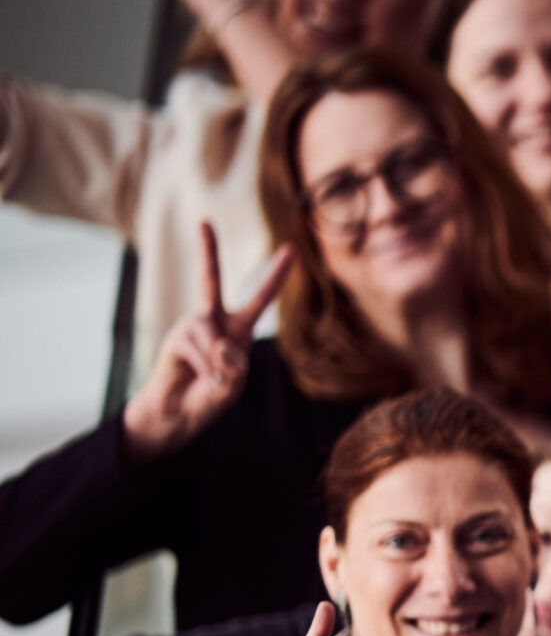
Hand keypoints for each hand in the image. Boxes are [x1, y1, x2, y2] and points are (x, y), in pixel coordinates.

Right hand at [124, 223, 289, 464]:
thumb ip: (234, 363)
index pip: (259, 298)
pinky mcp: (175, 339)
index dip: (275, 275)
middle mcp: (212, 321)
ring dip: (216, 363)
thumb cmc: (210, 397)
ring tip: (213, 379)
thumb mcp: (234, 381)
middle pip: (209, 280)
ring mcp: (190, 327)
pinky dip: (205, 367)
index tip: (291, 249)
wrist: (179, 415)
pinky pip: (197, 348)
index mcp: (237, 329)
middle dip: (206, 250)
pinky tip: (200, 377)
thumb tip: (220, 344)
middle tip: (203, 220)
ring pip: (210, 336)